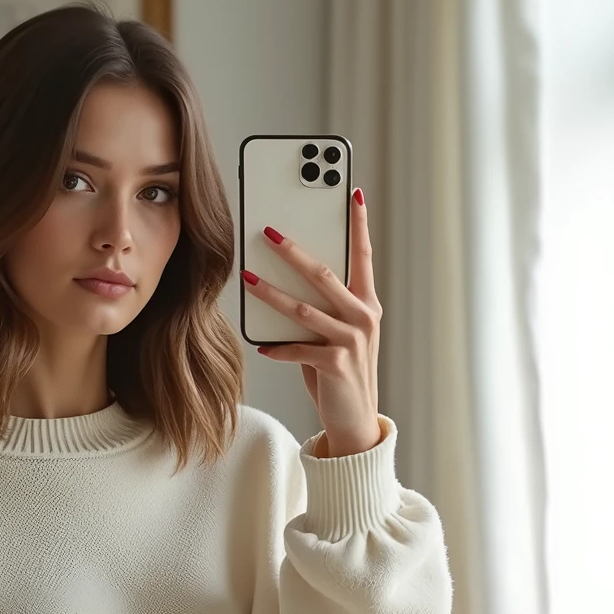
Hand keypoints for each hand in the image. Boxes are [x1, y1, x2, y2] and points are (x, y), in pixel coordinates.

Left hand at [246, 187, 382, 456]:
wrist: (355, 420)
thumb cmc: (341, 373)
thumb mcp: (337, 335)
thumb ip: (322, 308)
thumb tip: (287, 280)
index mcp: (366, 304)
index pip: (363, 255)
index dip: (358, 223)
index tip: (352, 192)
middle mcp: (363, 317)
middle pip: (323, 273)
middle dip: (293, 250)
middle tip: (268, 230)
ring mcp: (352, 340)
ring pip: (304, 307)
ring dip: (271, 292)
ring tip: (247, 276)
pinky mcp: (336, 364)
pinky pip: (298, 348)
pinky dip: (277, 346)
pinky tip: (262, 344)